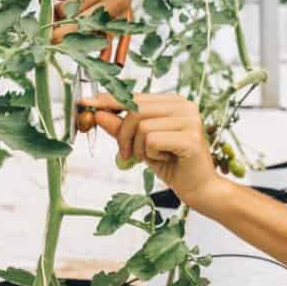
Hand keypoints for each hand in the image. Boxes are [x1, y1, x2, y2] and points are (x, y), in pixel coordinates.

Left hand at [83, 93, 220, 209]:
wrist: (200, 189)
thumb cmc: (172, 165)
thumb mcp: (141, 145)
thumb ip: (121, 128)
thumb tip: (97, 114)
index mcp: (173, 102)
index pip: (134, 96)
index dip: (109, 100)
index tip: (86, 102)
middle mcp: (184, 105)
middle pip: (135, 109)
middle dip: (123, 134)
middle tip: (127, 153)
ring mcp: (189, 119)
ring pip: (141, 126)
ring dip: (139, 148)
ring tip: (153, 157)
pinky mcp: (190, 137)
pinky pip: (151, 140)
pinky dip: (151, 155)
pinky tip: (166, 160)